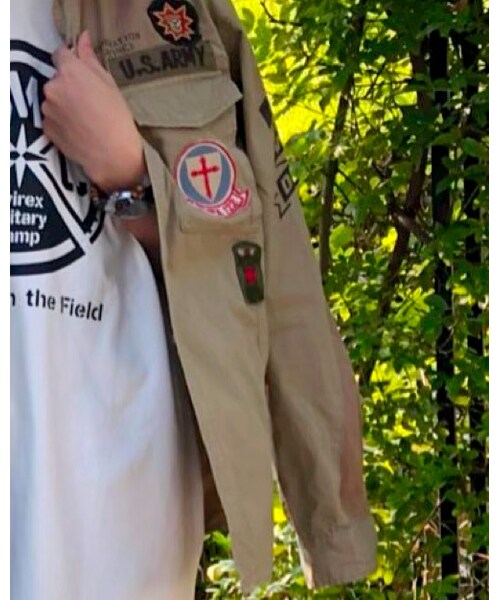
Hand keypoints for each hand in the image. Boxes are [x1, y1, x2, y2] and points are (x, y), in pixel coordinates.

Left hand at [42, 31, 145, 192]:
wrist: (113, 155)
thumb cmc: (117, 118)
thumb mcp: (110, 84)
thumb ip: (91, 59)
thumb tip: (82, 39)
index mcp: (70, 71)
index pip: (61, 54)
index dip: (72, 62)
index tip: (83, 73)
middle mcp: (53, 86)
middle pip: (57, 79)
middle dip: (69, 86)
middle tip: (89, 101)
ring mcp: (47, 108)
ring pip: (54, 99)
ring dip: (64, 104)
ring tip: (85, 119)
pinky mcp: (46, 127)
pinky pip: (52, 118)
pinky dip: (62, 121)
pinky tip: (79, 130)